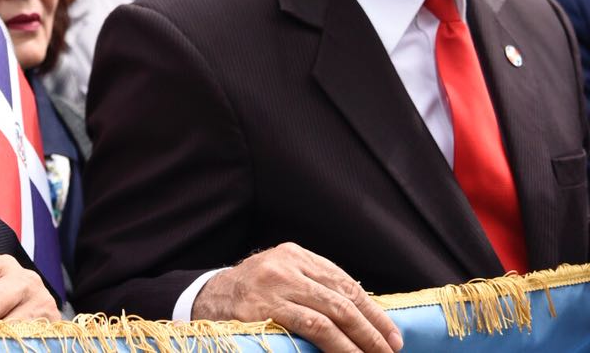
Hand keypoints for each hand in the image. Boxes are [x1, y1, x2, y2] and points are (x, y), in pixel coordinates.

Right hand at [191, 243, 401, 352]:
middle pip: (342, 299)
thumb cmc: (250, 295)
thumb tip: (363, 316)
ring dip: (359, 342)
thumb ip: (314, 287)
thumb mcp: (281, 278)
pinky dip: (336, 346)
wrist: (204, 299)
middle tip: (391, 351)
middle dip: (372, 329)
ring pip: (330, 315)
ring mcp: (274, 286)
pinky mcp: (263, 308)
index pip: (345, 282)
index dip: (373, 312)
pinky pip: (310, 328)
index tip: (393, 335)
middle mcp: (286, 265)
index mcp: (294, 254)